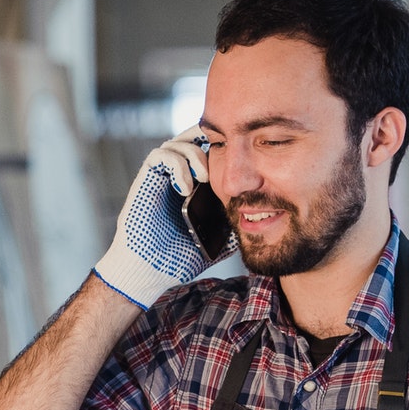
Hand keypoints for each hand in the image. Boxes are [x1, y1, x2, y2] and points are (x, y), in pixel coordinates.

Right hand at [92, 127, 232, 308]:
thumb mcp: (217, 242)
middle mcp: (177, 178)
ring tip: (204, 178)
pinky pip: (160, 156)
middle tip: (224, 154)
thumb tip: (261, 224)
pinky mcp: (147, 181)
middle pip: (191, 138)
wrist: (152, 271)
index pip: (208, 153)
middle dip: (209, 140)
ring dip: (194, 154)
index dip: (222, 147)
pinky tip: (185, 189)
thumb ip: (234, 230)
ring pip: (177, 143)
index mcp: (194, 188)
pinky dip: (177, 166)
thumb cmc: (178, 259)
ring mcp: (161, 178)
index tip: (240, 154)